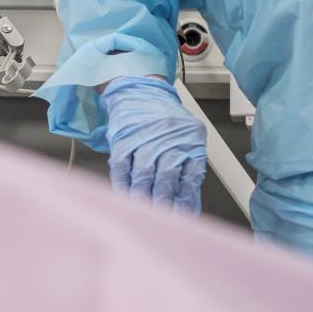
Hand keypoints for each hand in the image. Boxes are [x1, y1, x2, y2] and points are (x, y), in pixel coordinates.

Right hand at [100, 76, 206, 213]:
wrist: (140, 93)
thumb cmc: (166, 120)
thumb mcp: (188, 137)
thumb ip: (189, 166)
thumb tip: (187, 202)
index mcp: (190, 140)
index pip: (190, 176)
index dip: (186, 200)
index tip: (183, 217)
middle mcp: (168, 138)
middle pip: (166, 175)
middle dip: (163, 201)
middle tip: (162, 218)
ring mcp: (143, 138)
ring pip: (143, 172)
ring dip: (142, 195)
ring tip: (142, 211)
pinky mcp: (123, 139)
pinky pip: (122, 165)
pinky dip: (122, 182)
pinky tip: (124, 194)